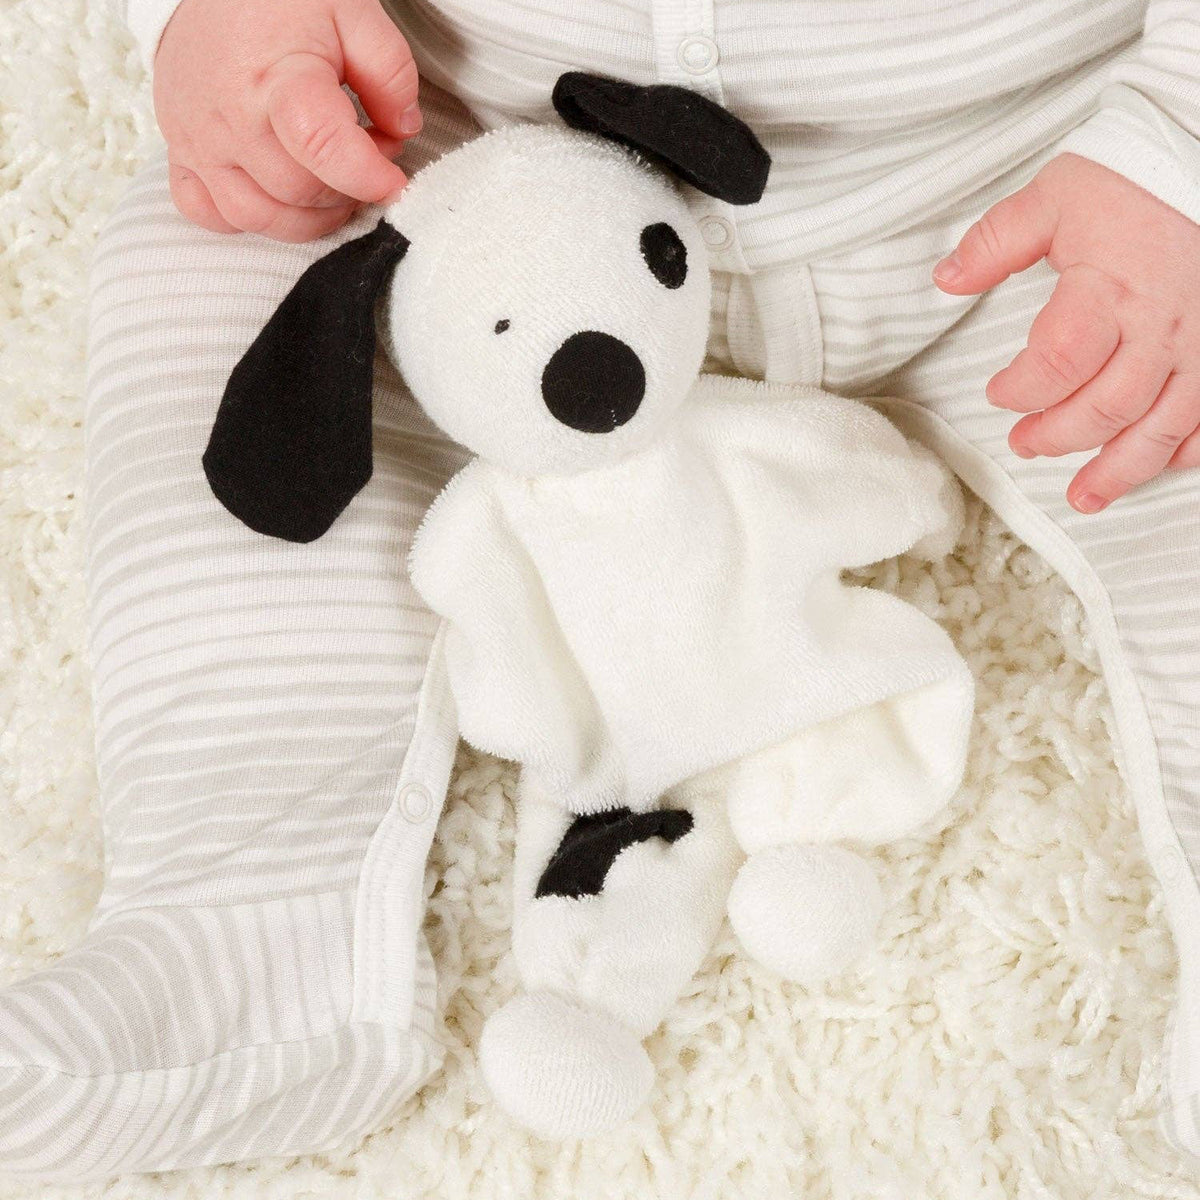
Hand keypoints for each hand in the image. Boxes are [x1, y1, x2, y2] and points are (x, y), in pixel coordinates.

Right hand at [154, 0, 419, 241]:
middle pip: (300, 194)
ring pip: (259, 218)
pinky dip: (251, 218)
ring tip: (328, 180)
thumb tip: (402, 130)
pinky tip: (277, 193)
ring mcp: (199, 141)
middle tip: (362, 157)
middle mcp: (230, 118)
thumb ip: (390, 73)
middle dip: (346, 190)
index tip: (393, 179)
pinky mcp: (180, 153)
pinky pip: (212, 215)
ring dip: (307, 216)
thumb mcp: (352, 14)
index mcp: (276, 79)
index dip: (368, 176)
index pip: (323, 148)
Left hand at [933, 152, 1199, 512]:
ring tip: (1083, 496)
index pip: (1059, 361)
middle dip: (1056, 436)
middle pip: (1104, 407)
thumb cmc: (1133, 182)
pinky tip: (1157, 466)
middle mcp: (1162, 326)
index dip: (1021, 389)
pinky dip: (1184, 450)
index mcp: (1112, 289)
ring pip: (1160, 427)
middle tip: (1024, 444)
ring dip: (1118, 470)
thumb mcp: (1055, 197)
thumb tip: (944, 280)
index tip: (998, 393)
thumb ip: (997, 242)